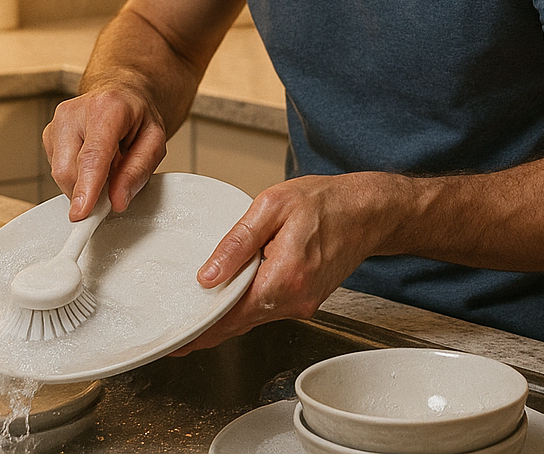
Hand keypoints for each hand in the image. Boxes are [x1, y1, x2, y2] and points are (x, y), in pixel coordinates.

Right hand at [43, 88, 168, 219]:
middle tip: (112, 187)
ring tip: (105, 165)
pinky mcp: (48, 133)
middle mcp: (74, 112)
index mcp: (106, 109)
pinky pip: (57, 169)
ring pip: (60, 173)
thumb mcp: (154, 141)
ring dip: (83, 181)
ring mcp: (57, 121)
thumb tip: (116, 201)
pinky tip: (91, 160)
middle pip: (68, 170)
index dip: (86, 187)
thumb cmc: (137, 115)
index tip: (81, 212)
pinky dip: (76, 174)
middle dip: (88, 190)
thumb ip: (137, 172)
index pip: (92, 156)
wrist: (120, 93)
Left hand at [170, 172, 405, 354]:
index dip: (202, 329)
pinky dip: (246, 309)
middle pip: (240, 323)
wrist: (366, 211)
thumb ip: (237, 242)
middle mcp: (295, 299)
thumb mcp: (272, 207)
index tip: (177, 341)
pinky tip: (229, 303)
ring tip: (195, 320)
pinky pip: (268, 310)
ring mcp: (303, 303)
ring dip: (226, 319)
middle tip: (176, 340)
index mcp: (284, 277)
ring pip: (254, 318)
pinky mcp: (305, 299)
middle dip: (208, 330)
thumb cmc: (325, 202)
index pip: (232, 315)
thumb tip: (208, 275)